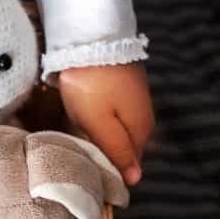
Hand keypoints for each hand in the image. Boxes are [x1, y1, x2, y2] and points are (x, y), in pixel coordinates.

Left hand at [57, 62, 153, 185]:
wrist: (92, 38)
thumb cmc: (92, 84)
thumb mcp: (99, 123)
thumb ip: (116, 151)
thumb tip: (135, 180)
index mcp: (140, 132)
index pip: (129, 167)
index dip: (108, 173)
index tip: (85, 173)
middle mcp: (143, 120)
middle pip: (123, 150)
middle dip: (102, 156)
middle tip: (76, 153)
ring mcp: (135, 104)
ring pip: (116, 134)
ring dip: (98, 138)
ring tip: (76, 135)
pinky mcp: (123, 92)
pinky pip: (112, 117)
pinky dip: (96, 122)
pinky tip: (80, 117)